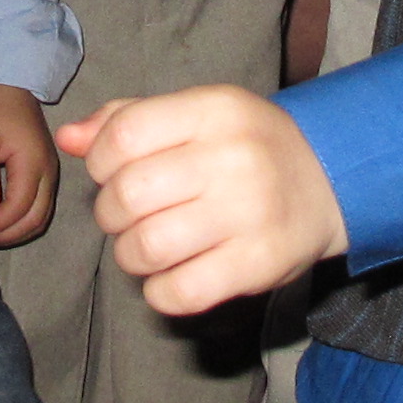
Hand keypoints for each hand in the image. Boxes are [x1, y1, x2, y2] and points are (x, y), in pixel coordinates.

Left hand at [0, 80, 57, 246]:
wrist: (10, 87)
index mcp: (33, 162)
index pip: (20, 207)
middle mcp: (49, 172)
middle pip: (36, 219)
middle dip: (8, 235)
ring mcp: (52, 174)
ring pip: (42, 217)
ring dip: (17, 232)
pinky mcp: (47, 174)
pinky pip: (41, 208)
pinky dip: (23, 222)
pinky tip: (2, 223)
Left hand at [58, 86, 345, 315]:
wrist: (333, 181)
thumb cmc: (248, 145)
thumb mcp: (197, 114)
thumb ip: (130, 120)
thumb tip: (69, 138)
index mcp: (215, 110)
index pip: (124, 135)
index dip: (100, 161)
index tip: (113, 173)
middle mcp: (233, 158)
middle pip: (129, 194)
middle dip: (110, 213)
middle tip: (127, 217)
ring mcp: (250, 214)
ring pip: (148, 246)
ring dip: (130, 255)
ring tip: (145, 247)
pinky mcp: (261, 265)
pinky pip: (181, 292)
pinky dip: (159, 292)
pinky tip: (169, 277)